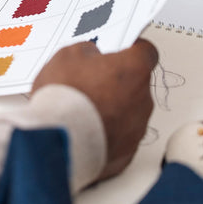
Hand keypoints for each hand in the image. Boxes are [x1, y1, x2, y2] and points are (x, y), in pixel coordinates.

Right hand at [33, 39, 157, 179]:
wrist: (57, 140)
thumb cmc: (65, 98)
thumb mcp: (68, 56)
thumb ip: (87, 52)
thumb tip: (90, 56)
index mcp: (134, 69)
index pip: (146, 51)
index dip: (130, 50)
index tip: (120, 51)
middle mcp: (143, 99)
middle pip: (136, 85)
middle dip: (116, 83)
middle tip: (90, 83)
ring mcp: (137, 129)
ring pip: (128, 113)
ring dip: (111, 109)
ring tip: (81, 111)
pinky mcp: (126, 153)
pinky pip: (120, 138)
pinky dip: (105, 134)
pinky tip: (84, 130)